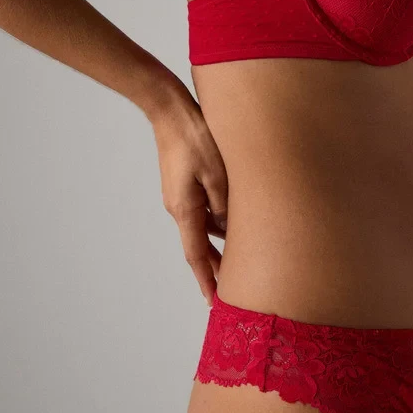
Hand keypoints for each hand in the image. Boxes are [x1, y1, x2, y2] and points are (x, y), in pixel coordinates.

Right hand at [150, 96, 228, 306]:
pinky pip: (203, 210)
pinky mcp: (185, 183)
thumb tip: (230, 229)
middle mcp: (179, 207)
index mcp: (185, 209)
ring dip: (220, 243)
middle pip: (199, 245)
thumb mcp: (218, 173)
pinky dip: (218, 221)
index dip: (207, 280)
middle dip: (215, 268)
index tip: (214, 301)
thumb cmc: (195, 137)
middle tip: (232, 289)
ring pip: (204, 226)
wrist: (171, 110)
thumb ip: (225, 205)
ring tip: (241, 260)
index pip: (196, 255)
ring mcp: (180, 195)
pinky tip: (235, 223)